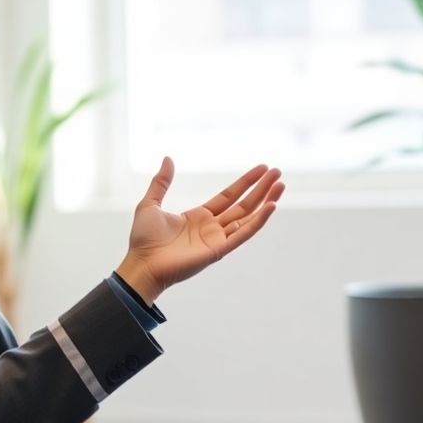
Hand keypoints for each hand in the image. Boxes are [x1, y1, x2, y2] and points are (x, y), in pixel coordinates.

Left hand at [117, 158, 283, 303]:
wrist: (141, 264)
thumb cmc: (143, 240)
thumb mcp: (150, 203)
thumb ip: (161, 182)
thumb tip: (168, 158)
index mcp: (200, 217)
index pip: (229, 196)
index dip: (246, 182)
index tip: (261, 169)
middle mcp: (213, 228)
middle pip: (244, 204)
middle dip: (261, 188)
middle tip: (278, 172)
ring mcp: (218, 239)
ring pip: (248, 217)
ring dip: (266, 201)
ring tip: (281, 185)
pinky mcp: (219, 250)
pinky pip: (244, 234)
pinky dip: (259, 221)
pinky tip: (271, 206)